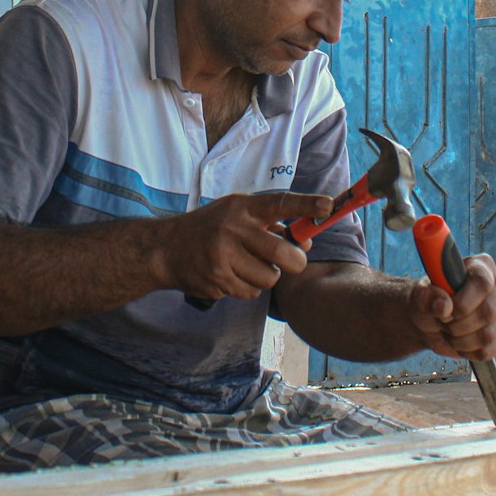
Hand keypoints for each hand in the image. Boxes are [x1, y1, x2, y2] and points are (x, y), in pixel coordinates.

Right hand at [153, 192, 331, 301]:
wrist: (166, 249)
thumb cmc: (209, 228)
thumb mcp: (236, 214)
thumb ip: (269, 224)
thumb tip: (305, 241)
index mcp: (241, 208)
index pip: (279, 203)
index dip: (306, 205)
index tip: (328, 206)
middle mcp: (232, 229)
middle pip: (281, 253)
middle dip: (295, 262)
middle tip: (294, 263)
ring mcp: (223, 257)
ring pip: (269, 278)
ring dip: (267, 277)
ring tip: (250, 266)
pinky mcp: (217, 280)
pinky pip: (251, 292)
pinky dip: (248, 288)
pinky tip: (232, 276)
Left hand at [407, 254, 495, 360]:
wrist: (432, 320)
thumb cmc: (429, 301)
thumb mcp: (421, 295)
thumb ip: (428, 296)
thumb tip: (444, 306)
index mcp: (481, 266)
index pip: (483, 283)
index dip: (464, 302)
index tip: (446, 312)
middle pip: (489, 311)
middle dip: (459, 325)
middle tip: (443, 324)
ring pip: (489, 335)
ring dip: (461, 340)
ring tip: (449, 333)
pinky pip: (491, 350)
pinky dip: (469, 351)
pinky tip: (459, 343)